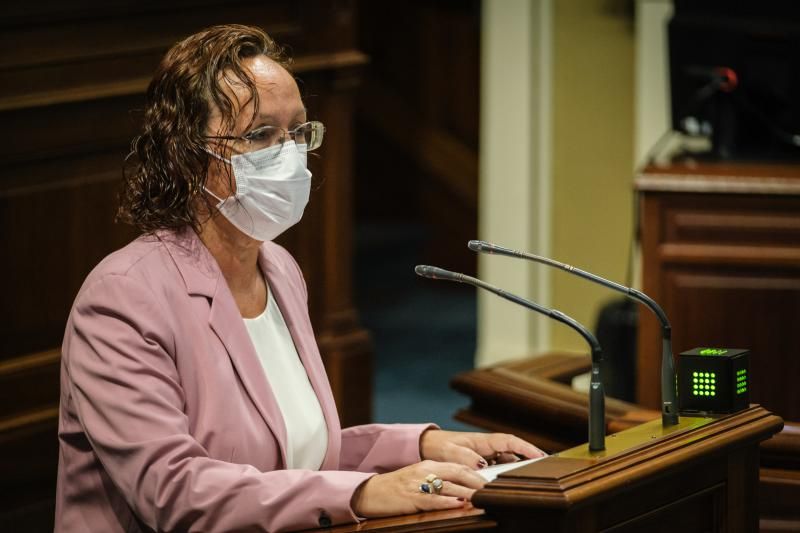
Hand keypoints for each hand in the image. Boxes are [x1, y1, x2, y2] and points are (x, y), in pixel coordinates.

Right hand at [350, 460, 485, 517]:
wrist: (371, 491)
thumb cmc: (396, 487)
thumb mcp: (418, 478)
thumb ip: (437, 479)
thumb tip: (460, 488)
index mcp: (428, 465)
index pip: (457, 466)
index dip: (475, 473)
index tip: (489, 481)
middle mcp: (425, 471)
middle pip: (457, 473)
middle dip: (476, 481)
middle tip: (492, 489)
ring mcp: (418, 484)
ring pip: (448, 486)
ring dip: (467, 492)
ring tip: (482, 497)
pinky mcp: (412, 497)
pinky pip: (432, 499)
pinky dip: (447, 501)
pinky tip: (459, 504)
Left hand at [419, 430, 545, 469]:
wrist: (428, 448)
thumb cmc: (440, 447)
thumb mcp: (451, 452)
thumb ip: (466, 458)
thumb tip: (482, 466)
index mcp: (484, 441)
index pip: (510, 441)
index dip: (526, 448)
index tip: (541, 455)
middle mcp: (488, 448)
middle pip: (513, 453)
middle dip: (529, 459)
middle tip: (544, 470)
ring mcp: (486, 456)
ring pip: (507, 463)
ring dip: (516, 470)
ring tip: (528, 480)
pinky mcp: (482, 465)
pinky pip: (497, 470)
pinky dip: (503, 476)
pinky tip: (505, 485)